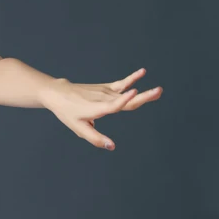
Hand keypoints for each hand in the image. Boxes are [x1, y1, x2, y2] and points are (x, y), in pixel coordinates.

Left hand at [46, 69, 162, 150]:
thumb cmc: (68, 112)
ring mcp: (105, 91)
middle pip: (127, 99)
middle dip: (144, 96)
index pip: (114, 104)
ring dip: (143, 92)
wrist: (59, 94)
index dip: (125, 99)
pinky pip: (121, 83)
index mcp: (98, 108)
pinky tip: (142, 72)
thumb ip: (95, 138)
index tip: (136, 92)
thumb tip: (112, 146)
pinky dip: (132, 78)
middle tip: (159, 91)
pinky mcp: (105, 88)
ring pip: (127, 92)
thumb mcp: (79, 128)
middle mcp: (104, 98)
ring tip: (158, 90)